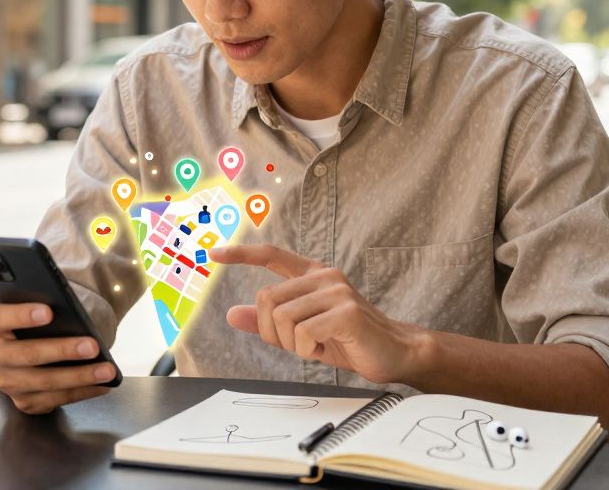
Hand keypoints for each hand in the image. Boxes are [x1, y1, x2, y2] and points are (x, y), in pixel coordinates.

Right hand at [0, 302, 114, 413]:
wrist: (18, 350)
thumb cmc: (30, 325)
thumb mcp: (29, 310)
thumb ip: (41, 308)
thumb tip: (72, 313)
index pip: (0, 318)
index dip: (22, 315)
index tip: (49, 312)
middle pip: (27, 354)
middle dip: (63, 351)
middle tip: (92, 346)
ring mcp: (7, 383)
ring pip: (44, 382)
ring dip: (79, 376)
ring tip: (106, 369)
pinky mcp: (24, 402)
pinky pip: (55, 399)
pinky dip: (82, 392)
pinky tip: (101, 384)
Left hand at [207, 244, 430, 384]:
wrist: (394, 354)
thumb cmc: (347, 340)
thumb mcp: (300, 331)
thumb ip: (268, 321)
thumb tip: (232, 314)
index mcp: (312, 275)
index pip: (272, 255)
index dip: (241, 254)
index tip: (214, 254)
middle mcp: (323, 276)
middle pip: (267, 299)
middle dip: (271, 331)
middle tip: (296, 344)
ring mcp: (336, 291)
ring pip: (282, 317)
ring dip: (291, 344)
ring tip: (314, 346)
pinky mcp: (346, 312)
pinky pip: (302, 333)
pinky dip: (306, 350)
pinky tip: (324, 349)